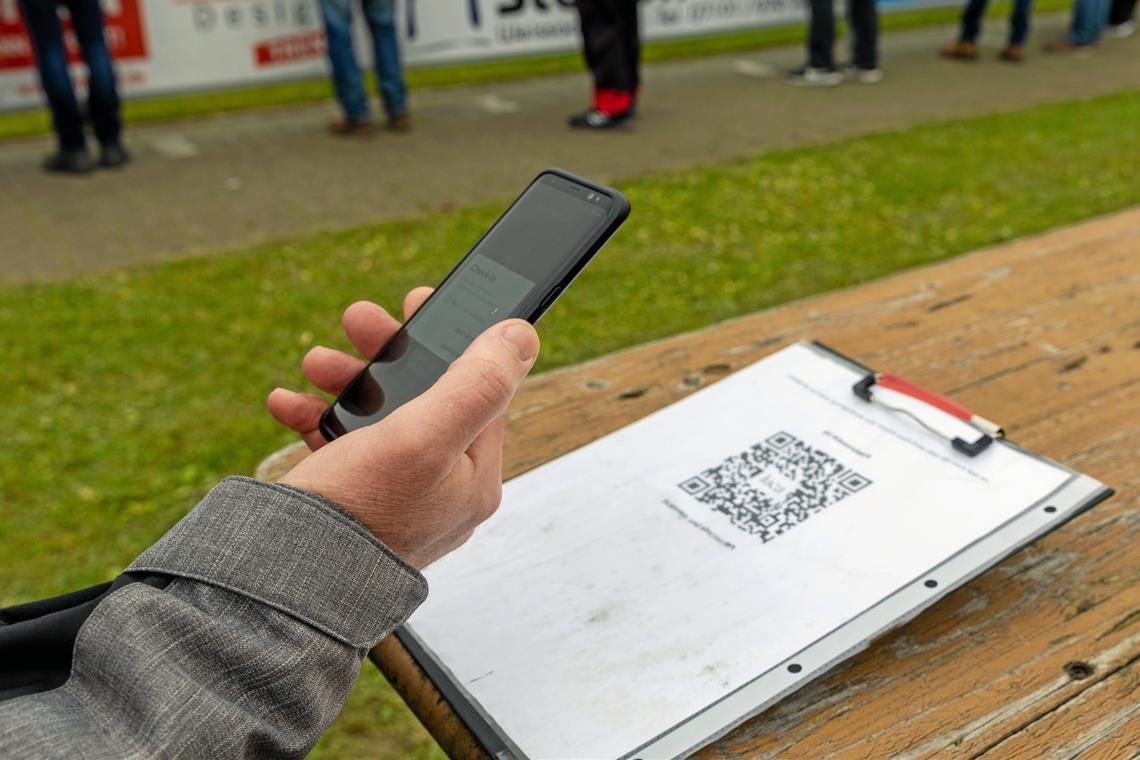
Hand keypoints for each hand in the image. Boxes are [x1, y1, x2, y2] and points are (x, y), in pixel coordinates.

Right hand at [266, 289, 539, 568]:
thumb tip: (522, 336)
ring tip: (314, 362)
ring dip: (346, 380)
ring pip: (381, 418)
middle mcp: (443, 490)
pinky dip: (317, 419)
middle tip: (356, 319)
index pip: (478, 390)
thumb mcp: (425, 436)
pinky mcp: (355, 506)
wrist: (285, 588)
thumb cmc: (360, 514)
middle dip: (386, 354)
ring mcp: (398, 500)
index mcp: (474, 477)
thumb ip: (477, 384)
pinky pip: (343, 448)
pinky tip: (289, 403)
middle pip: (426, 398)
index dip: (452, 339)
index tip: (419, 299)